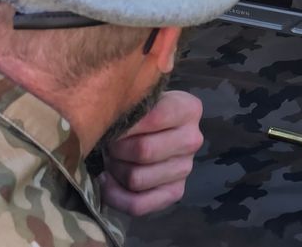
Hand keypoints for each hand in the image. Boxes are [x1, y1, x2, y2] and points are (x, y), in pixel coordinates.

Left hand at [100, 91, 204, 216]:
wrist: (150, 128)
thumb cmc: (140, 111)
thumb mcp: (138, 96)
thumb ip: (129, 101)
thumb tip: (108, 115)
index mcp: (189, 109)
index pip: (152, 119)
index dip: (124, 125)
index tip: (110, 123)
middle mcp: (193, 139)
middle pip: (143, 151)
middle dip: (116, 149)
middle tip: (109, 142)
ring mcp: (185, 168)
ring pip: (137, 179)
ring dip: (115, 170)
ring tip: (112, 159)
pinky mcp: (175, 193)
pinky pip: (139, 204)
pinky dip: (115, 196)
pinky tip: (107, 181)